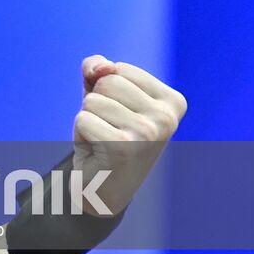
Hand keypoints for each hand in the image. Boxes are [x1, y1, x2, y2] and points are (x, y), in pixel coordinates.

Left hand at [72, 55, 186, 216]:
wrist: (102, 187)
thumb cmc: (105, 134)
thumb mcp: (103, 95)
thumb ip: (98, 68)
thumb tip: (101, 66)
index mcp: (172, 102)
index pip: (119, 69)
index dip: (105, 91)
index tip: (119, 117)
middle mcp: (167, 117)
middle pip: (107, 81)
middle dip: (96, 103)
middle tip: (108, 129)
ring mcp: (148, 133)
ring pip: (92, 100)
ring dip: (89, 120)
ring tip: (103, 140)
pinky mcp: (123, 148)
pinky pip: (83, 119)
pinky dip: (81, 134)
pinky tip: (97, 151)